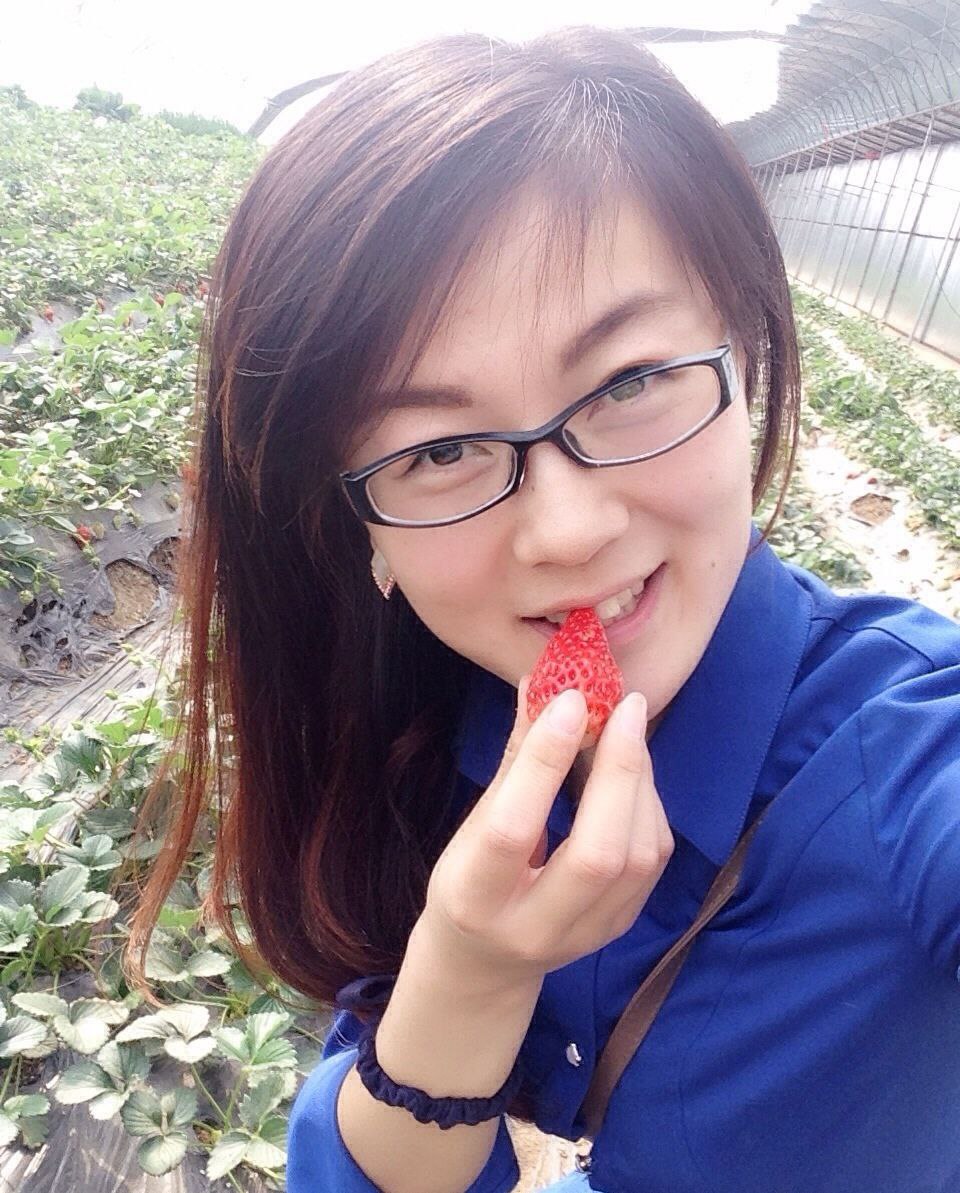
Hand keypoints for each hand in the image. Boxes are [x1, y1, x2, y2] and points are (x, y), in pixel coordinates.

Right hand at [421, 677, 674, 983]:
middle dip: (618, 771)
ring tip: (629, 729)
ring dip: (640, 782)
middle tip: (626, 706)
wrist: (485, 964)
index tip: (569, 700)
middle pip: (597, 853)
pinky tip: (634, 769)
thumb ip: (512, 764)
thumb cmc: (468, 883)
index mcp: (476, 897)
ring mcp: (586, 935)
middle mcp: (535, 926)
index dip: (544, 761)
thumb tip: (541, 687)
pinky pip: (651, 860)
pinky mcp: (621, 927)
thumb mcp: (470, 828)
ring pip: (637, 857)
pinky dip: (649, 804)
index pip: (513, 828)